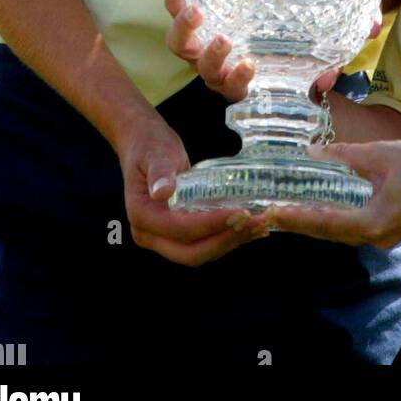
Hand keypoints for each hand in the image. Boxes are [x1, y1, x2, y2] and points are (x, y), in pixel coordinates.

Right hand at [116, 112, 268, 264]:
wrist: (144, 146)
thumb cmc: (150, 146)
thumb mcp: (156, 153)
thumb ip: (160, 171)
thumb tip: (163, 192)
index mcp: (141, 215)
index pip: (180, 229)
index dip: (211, 224)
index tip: (240, 213)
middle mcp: (149, 234)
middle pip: (190, 252)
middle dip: (225, 240)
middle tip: (255, 223)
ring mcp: (162, 238)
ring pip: (199, 253)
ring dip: (230, 242)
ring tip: (259, 226)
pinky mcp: (178, 235)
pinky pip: (203, 245)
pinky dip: (226, 239)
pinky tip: (249, 228)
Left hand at [163, 0, 382, 102]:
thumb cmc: (310, 21)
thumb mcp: (333, 26)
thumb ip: (352, 27)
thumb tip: (371, 27)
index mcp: (251, 74)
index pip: (238, 86)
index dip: (240, 79)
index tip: (251, 63)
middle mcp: (224, 61)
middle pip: (204, 69)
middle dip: (210, 58)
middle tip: (225, 39)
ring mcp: (207, 36)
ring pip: (182, 45)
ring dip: (185, 30)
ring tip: (197, 8)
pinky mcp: (198, 9)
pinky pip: (176, 6)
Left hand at [264, 140, 400, 248]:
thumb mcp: (381, 154)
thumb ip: (345, 154)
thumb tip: (311, 152)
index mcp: (373, 222)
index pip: (325, 222)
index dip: (296, 218)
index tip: (272, 214)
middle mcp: (375, 237)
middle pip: (328, 233)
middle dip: (298, 224)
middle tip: (268, 215)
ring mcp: (382, 237)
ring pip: (339, 234)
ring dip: (313, 224)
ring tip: (285, 214)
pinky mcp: (386, 231)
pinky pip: (351, 230)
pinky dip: (331, 221)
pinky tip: (316, 211)